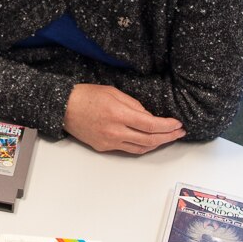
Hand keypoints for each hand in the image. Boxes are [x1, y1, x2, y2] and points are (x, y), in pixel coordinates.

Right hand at [62, 83, 184, 153]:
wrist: (63, 108)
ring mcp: (109, 141)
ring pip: (140, 149)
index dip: (167, 126)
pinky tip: (147, 140)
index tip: (178, 124)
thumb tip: (149, 116)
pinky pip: (128, 149)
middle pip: (149, 140)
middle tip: (179, 133)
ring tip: (167, 138)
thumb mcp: (113, 92)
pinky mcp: (104, 147)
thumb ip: (133, 104)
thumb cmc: (86, 96)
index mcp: (118, 114)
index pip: (150, 125)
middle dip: (168, 137)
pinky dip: (141, 146)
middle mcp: (115, 131)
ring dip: (157, 144)